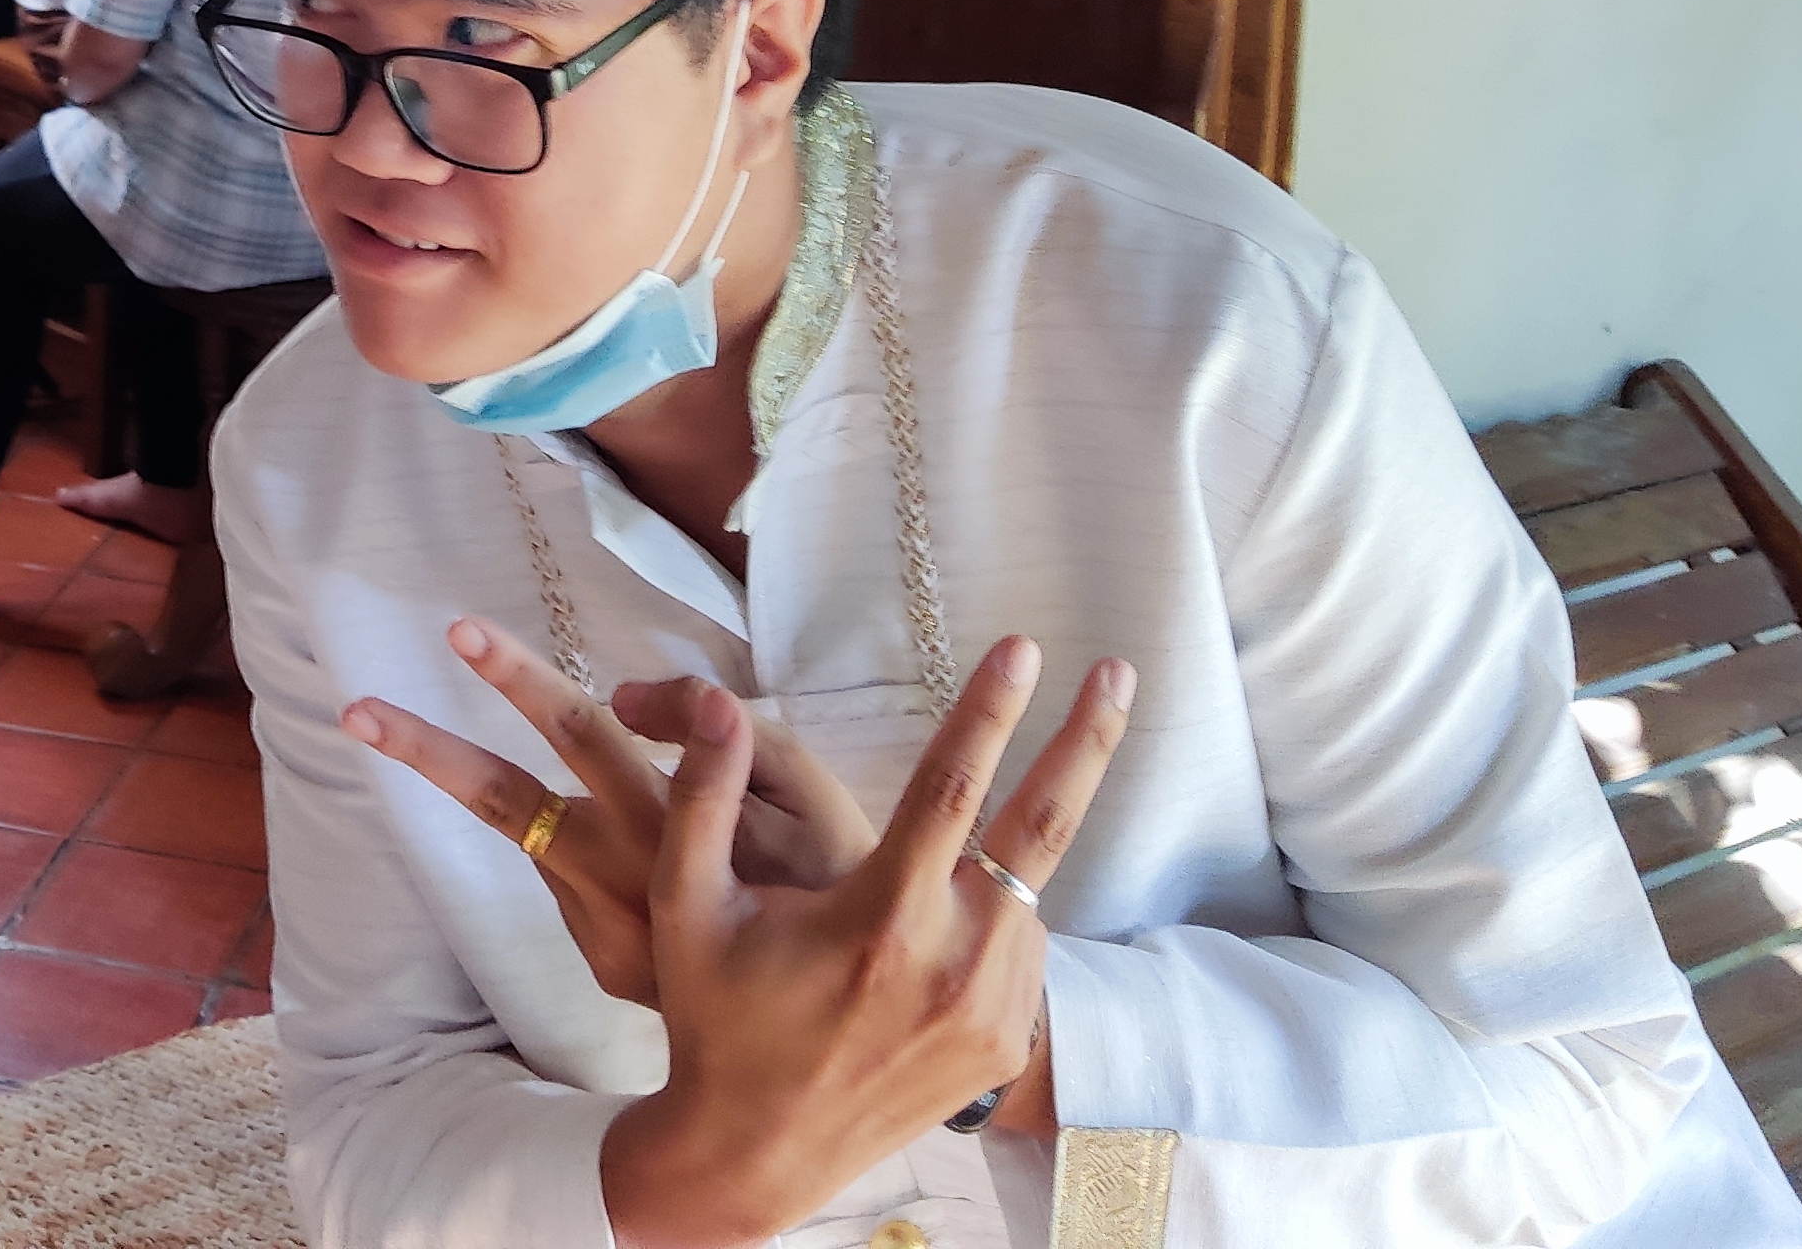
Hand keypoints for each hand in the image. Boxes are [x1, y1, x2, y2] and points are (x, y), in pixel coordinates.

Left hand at [341, 621, 868, 1004]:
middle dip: (432, 749)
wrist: (838, 1023)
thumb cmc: (831, 877)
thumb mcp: (806, 786)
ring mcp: (605, 928)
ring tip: (369, 717)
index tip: (462, 633)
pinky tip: (609, 825)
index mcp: (671, 825)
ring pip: (518, 833)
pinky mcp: (605, 957)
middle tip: (356, 709)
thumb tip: (621, 699)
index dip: (522, 682)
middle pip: (509, 800)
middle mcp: (622, 879)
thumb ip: (717, 728)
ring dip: (447, 772)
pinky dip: (571, 832)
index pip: (582, 735)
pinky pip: (573, 872)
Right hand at [602, 638, 1132, 1248]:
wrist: (758, 1152)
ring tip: (966, 837)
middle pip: (1039, 828)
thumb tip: (718, 705)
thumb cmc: (716, 1018)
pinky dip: (998, 911)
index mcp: (880, 920)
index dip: (988, 711)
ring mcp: (989, 1010)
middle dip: (1084, 741)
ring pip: (1023, 891)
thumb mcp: (684, 906)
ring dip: (1008, 846)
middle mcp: (953, 964)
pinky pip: (1020, 948)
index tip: (1021, 647)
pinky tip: (950, 918)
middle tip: (1117, 672)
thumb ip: (704, 798)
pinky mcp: (1004, 1045)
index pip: (950, 789)